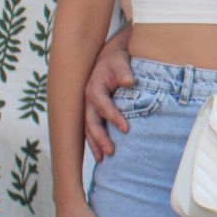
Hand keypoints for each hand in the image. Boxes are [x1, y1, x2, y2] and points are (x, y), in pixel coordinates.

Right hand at [84, 37, 134, 160]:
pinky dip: (95, 141)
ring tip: (103, 159)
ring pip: (89, 128)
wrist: (110, 58)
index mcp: (94, 88)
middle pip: (91, 121)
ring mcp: (89, 107)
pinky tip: (100, 153)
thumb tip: (129, 81)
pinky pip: (92, 128)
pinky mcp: (94, 112)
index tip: (126, 128)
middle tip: (111, 152)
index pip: (102, 105)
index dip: (113, 116)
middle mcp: (88, 100)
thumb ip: (124, 71)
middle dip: (100, 138)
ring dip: (95, 144)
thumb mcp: (120, 62)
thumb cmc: (117, 60)